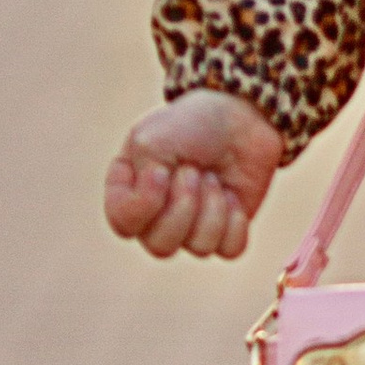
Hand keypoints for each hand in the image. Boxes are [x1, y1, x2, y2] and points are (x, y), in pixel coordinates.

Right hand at [103, 90, 282, 259]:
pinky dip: (234, 222)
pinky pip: (228, 249)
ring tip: (214, 178)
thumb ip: (141, 179)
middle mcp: (157, 215)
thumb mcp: (152, 141)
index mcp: (131, 190)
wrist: (242, 115)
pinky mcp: (226, 230)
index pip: (123, 223)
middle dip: (184, 206)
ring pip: (197, 248)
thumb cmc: (191, 124)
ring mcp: (192, 226)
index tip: (161, 171)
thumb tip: (160, 210)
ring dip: (211, 208)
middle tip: (194, 171)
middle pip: (160, 245)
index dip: (144, 204)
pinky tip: (233, 196)